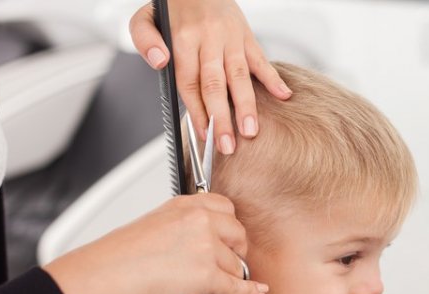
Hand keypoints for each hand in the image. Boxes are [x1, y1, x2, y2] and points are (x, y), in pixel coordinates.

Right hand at [43, 194, 267, 293]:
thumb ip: (185, 224)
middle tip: (220, 262)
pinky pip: (238, 285)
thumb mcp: (157, 222)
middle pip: (239, 235)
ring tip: (198, 282)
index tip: (228, 238)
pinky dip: (249, 291)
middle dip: (234, 251)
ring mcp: (206, 246)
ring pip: (236, 264)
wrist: (107, 274)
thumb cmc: (123, 254)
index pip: (227, 208)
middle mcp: (200, 220)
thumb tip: (205, 239)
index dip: (229, 228)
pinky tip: (257, 290)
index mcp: (187, 205)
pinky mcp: (207, 275)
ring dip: (225, 275)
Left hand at [129, 0, 292, 154]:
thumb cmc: (174, 9)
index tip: (203, 135)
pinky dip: (273, 78)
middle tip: (227, 145)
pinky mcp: (247, 36)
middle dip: (222, 118)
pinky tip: (283, 96)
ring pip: (239, 76)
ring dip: (247, 106)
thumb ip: (144, 40)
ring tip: (251, 130)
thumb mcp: (145, 18)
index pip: (190, 82)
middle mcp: (209, 38)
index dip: (197, 112)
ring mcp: (231, 38)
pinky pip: (261, 59)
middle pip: (215, 85)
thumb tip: (159, 62)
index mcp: (183, 38)